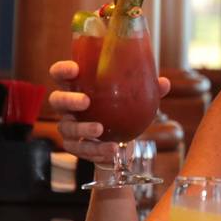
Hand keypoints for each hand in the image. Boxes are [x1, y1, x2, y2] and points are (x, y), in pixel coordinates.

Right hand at [47, 59, 169, 162]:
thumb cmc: (121, 108)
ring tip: (99, 129)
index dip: (63, 70)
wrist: (119, 138)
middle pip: (57, 100)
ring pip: (66, 127)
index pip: (60, 74)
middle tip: (86, 101)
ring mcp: (69, 126)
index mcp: (78, 86)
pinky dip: (95, 150)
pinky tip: (110, 150)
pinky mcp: (75, 146)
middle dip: (69, 100)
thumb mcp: (134, 97)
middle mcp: (68, 106)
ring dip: (82, 128)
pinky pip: (80, 149)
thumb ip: (147, 89)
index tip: (75, 69)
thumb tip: (163, 83)